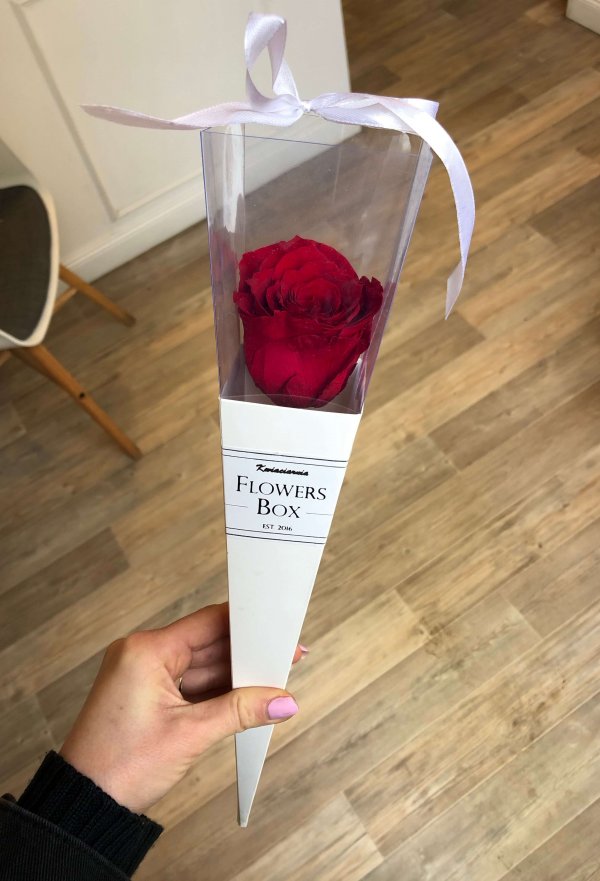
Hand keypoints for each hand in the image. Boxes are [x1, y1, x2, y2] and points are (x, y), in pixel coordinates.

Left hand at [60, 603, 302, 812]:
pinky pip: (188, 683)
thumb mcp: (190, 735)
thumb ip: (241, 710)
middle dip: (245, 655)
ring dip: (232, 676)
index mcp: (146, 650)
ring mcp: (142, 674)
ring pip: (200, 665)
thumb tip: (283, 701)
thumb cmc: (120, 767)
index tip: (277, 630)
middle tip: (284, 659)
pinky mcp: (145, 694)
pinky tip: (244, 697)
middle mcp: (141, 654)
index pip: (208, 622)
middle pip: (206, 643)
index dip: (246, 626)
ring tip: (270, 682)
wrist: (83, 806)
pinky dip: (214, 691)